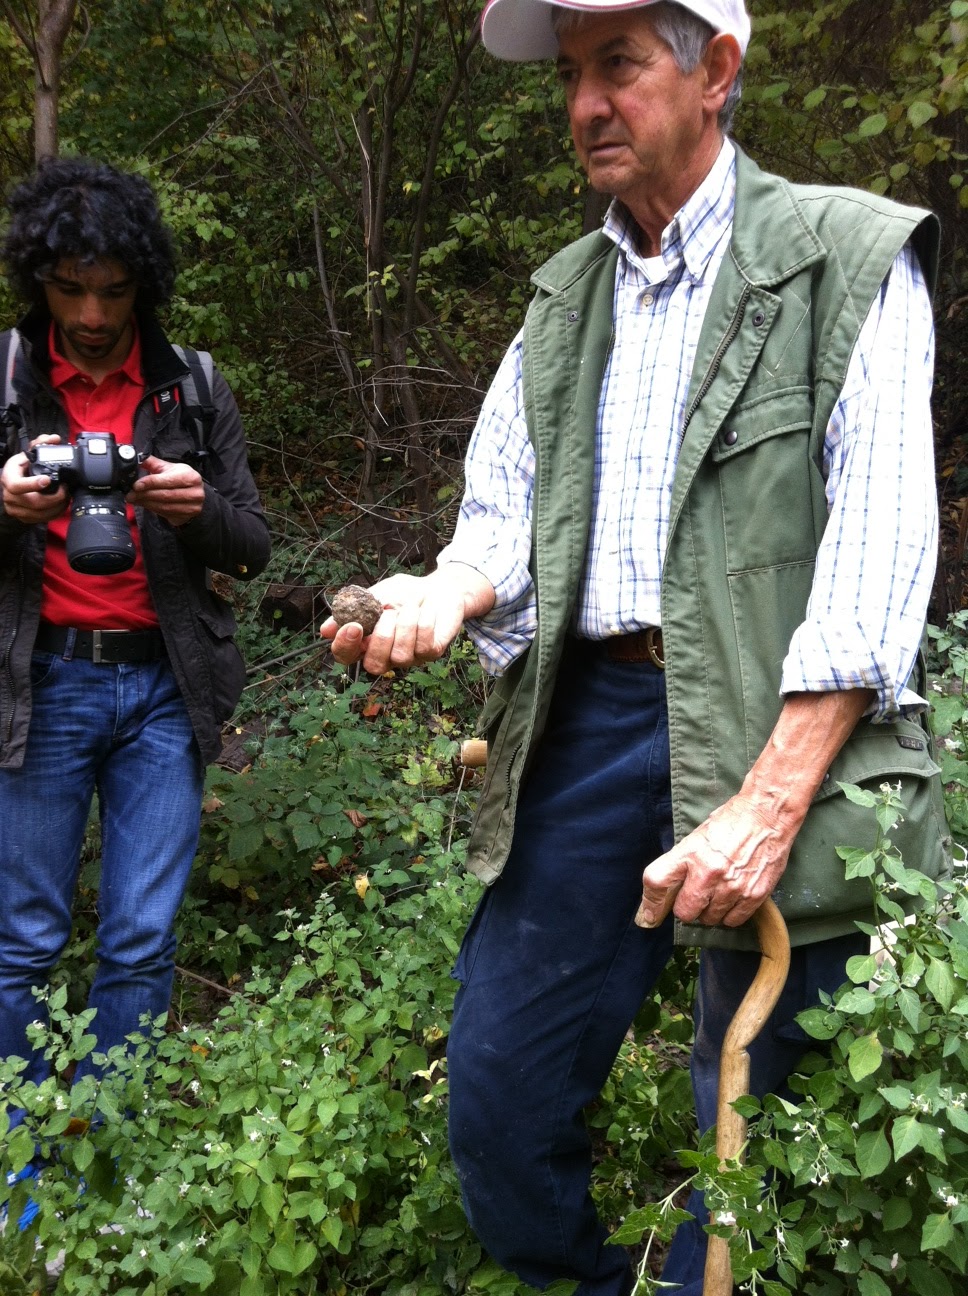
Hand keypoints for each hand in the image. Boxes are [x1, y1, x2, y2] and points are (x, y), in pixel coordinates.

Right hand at [1, 438, 68, 524]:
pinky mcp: (25, 518)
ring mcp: (16, 509)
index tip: (47, 479)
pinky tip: (62, 505)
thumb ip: (40, 444)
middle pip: (33, 502)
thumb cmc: (21, 469)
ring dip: (57, 506)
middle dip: (54, 497)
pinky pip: (42, 519)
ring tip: (67, 497)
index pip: (17, 485)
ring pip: (40, 513)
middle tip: (66, 490)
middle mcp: (10, 496)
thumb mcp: (27, 454)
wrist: (13, 484)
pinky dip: (55, 513)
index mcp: (8, 478)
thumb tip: (54, 439)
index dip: (32, 484)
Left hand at [130, 455, 203, 524]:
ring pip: (164, 506)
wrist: (192, 493)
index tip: (136, 485)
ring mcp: (192, 506)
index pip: (167, 480)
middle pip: (165, 495)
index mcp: (190, 476)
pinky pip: (166, 514)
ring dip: (146, 503)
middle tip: (130, 495)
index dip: (150, 483)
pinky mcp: (187, 516)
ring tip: (135, 499)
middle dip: (144, 495)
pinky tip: (144, 505)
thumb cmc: (179, 478)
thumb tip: (134, 458)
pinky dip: (152, 510)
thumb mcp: (168, 468)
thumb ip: (152, 463)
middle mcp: (195, 492)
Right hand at [319, 565, 494, 674]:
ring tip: (410, 605)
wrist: (437, 587)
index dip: (345, 646)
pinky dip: (424, 623)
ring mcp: (409, 657)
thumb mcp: (375, 596)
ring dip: (405, 625)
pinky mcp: (431, 653)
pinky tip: (425, 610)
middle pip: (373, 666)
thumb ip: (353, 611)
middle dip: (380, 640)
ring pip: (400, 657)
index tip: (353, 626)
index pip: (345, 656)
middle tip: (388, 614)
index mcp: (365, 641)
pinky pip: (424, 646)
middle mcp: (385, 655)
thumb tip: (326, 631)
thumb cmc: (402, 593)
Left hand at [637, 792, 791, 929]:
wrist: (767, 814)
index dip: (650, 904)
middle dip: (686, 909)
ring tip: (718, 892)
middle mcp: (709, 872)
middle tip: (695, 897)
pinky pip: (733, 921)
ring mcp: (732, 886)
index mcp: (690, 853)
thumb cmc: (730, 822)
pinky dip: (730, 915)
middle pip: (684, 912)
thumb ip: (682, 863)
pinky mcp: (754, 895)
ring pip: (709, 919)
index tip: (648, 916)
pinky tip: (732, 899)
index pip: (657, 882)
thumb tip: (668, 892)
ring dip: (710, 912)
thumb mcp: (697, 837)